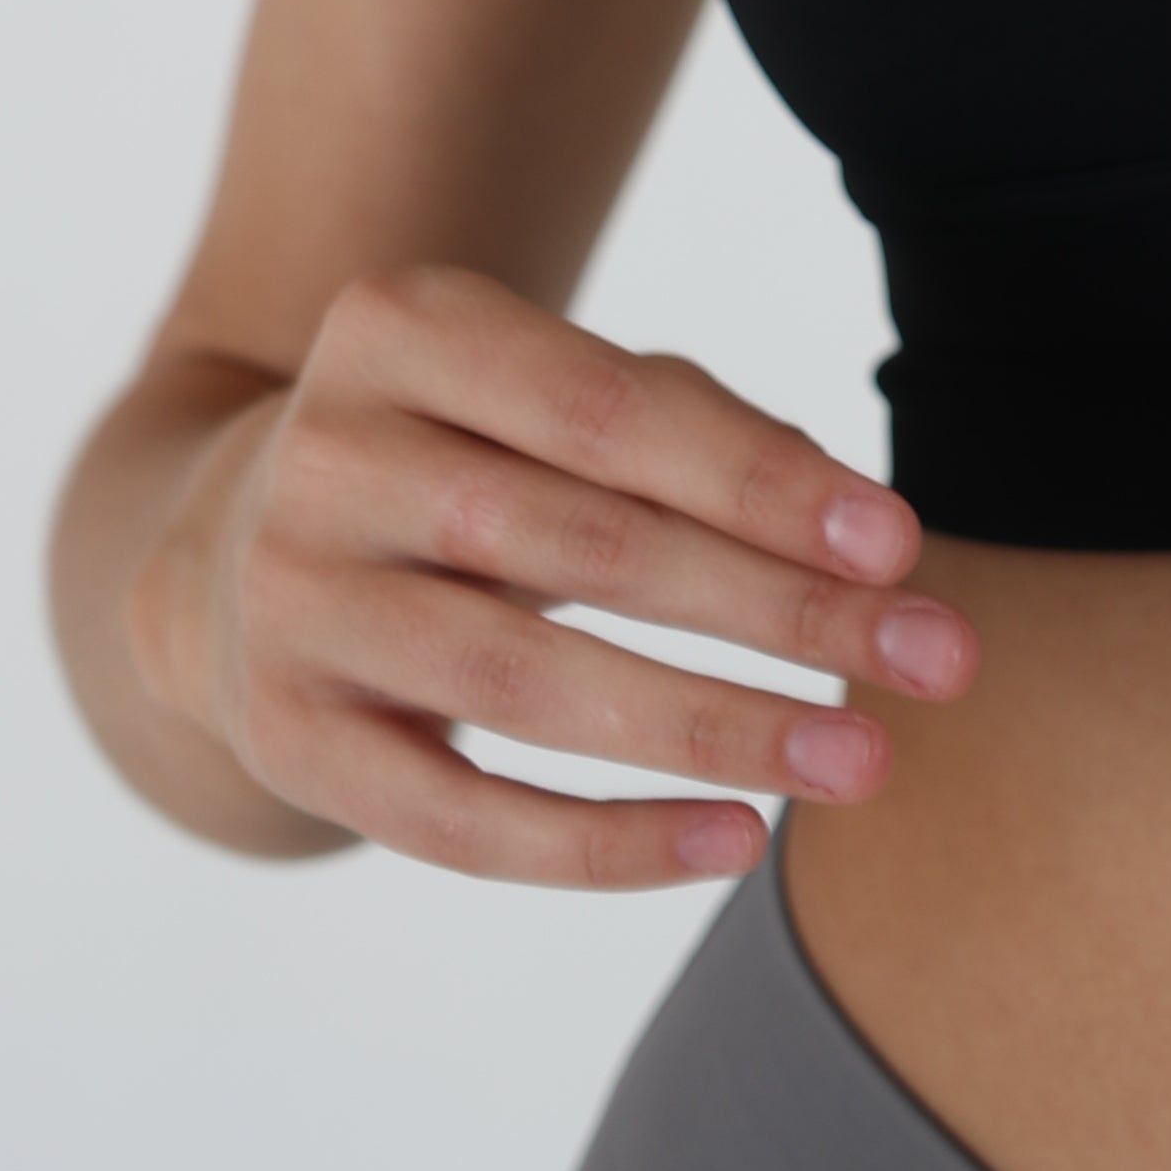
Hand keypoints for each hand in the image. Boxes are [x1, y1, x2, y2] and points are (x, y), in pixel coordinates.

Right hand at [134, 261, 976, 886]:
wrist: (235, 540)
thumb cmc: (469, 444)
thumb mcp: (551, 387)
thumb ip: (693, 426)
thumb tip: (856, 528)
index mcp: (404, 326)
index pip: (608, 411)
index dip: (759, 480)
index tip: (900, 545)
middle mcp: (331, 456)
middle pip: (588, 548)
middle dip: (780, 610)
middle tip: (935, 659)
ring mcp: (293, 605)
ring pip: (529, 686)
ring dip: (716, 731)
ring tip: (860, 761)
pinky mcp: (287, 741)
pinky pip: (457, 820)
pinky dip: (602, 845)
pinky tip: (733, 842)